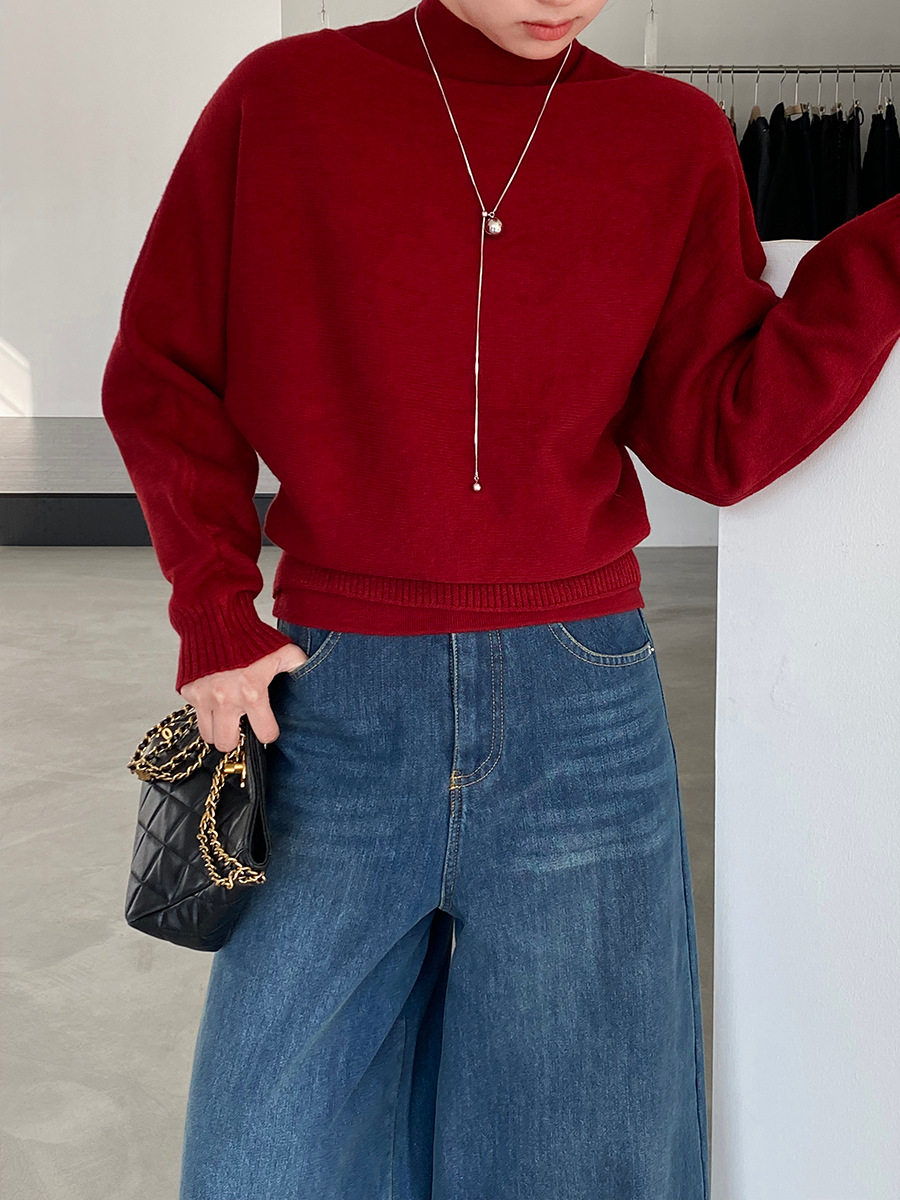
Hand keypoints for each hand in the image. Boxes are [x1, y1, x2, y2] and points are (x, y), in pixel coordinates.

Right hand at [178, 643, 308, 751]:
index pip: (265, 734)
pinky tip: (214, 696)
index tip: (268, 726)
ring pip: (207, 735)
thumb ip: (298, 666)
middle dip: (235, 739)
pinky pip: (194, 712)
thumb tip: (313, 675)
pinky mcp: (188, 691)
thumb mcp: (282, 650)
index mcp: (252, 693)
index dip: (269, 732)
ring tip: (226, 715)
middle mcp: (225, 699)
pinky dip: (204, 709)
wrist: (214, 617)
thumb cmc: (247, 634)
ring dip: (217, 728)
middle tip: (240, 726)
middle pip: (227, 744)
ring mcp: (203, 697)